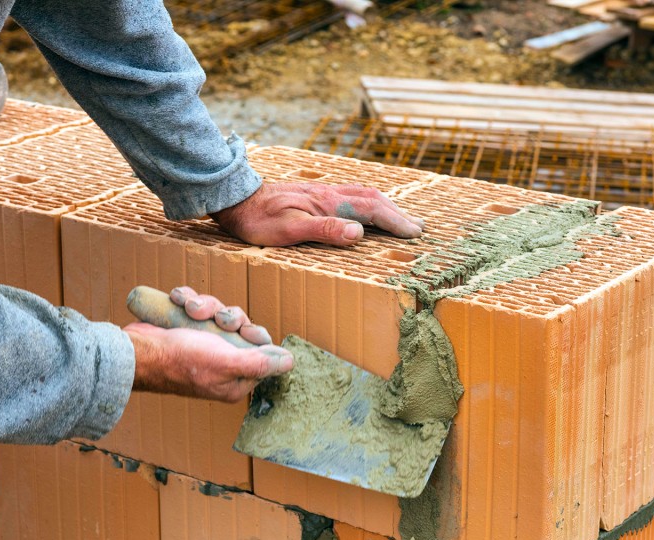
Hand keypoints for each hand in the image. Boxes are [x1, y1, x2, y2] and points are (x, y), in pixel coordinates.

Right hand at [123, 287, 293, 401]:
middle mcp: (220, 363)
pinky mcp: (185, 329)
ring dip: (205, 304)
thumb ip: (259, 363)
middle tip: (214, 318)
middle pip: (239, 327)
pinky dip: (187, 300)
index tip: (240, 329)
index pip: (260, 350)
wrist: (136, 351)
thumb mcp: (225, 362)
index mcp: (234, 378)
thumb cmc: (179, 360)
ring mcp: (201, 346)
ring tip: (190, 308)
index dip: (252, 333)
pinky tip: (179, 301)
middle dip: (226, 315)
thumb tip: (290, 362)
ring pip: (217, 313)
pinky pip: (196, 307)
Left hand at [210, 182, 424, 246]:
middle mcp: (329, 194)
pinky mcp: (312, 195)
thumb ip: (324, 229)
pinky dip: (369, 203)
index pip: (372, 210)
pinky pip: (350, 195)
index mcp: (327, 203)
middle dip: (397, 213)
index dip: (395, 222)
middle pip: (373, 199)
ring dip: (385, 206)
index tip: (415, 233)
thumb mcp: (287, 230)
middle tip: (418, 227)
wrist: (234, 198)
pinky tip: (365, 211)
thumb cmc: (257, 220)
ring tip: (400, 218)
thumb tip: (358, 232)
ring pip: (363, 194)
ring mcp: (321, 192)